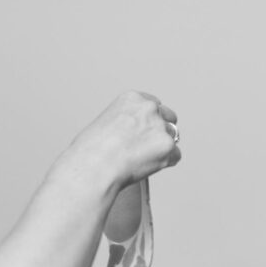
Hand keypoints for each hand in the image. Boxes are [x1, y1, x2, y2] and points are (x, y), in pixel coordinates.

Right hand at [56, 91, 181, 194]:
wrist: (93, 167)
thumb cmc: (90, 151)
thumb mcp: (105, 122)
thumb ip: (126, 121)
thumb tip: (133, 134)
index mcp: (132, 98)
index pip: (153, 104)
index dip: (149, 120)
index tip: (143, 131)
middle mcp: (149, 108)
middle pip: (168, 118)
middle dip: (160, 131)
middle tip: (145, 147)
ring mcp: (160, 126)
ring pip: (172, 138)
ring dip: (161, 148)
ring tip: (139, 159)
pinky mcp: (168, 146)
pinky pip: (175, 157)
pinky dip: (164, 163)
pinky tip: (145, 167)